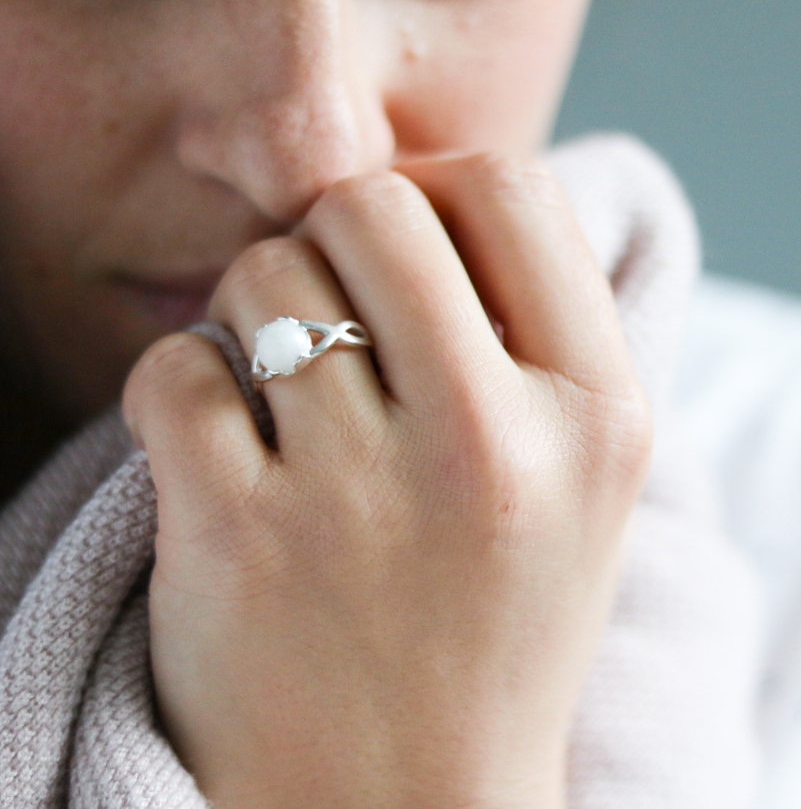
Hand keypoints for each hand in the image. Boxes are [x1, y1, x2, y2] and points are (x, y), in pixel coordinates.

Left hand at [122, 155, 651, 808]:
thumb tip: (446, 199)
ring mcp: (366, 492)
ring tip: (288, 403)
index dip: (440, 192)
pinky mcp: (240, 537)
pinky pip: (177, 366)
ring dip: (258, 317)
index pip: (512, 189)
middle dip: (336, 240)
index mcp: (601, 418)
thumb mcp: (587, 489)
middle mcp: (497, 444)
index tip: (412, 252)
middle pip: (374, 207)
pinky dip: (183, 390)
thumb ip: (544, 342)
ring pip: (267, 275)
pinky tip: (225, 454)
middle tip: (338, 318)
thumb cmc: (498, 634)